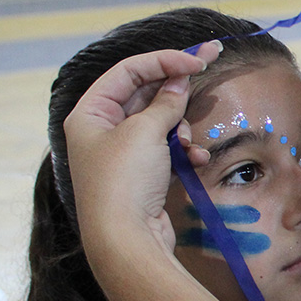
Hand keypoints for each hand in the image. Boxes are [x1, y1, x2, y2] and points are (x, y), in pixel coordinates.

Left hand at [62, 43, 220, 255]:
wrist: (126, 240)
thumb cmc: (124, 181)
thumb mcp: (145, 132)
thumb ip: (165, 102)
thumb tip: (178, 82)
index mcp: (90, 113)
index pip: (128, 71)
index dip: (163, 61)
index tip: (196, 60)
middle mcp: (102, 130)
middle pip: (144, 93)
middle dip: (176, 88)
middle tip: (210, 62)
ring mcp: (122, 153)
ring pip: (159, 121)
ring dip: (180, 127)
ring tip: (187, 141)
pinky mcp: (141, 173)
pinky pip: (166, 148)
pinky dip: (182, 150)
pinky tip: (194, 160)